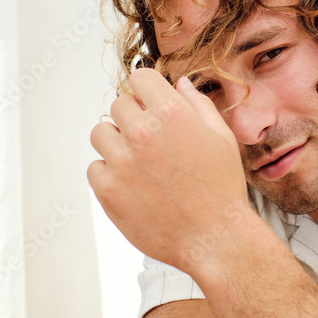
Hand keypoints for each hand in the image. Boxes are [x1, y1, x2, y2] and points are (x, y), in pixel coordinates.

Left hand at [88, 68, 260, 274]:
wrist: (215, 239)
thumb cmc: (222, 189)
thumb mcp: (221, 138)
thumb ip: (197, 104)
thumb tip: (178, 83)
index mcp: (171, 114)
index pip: (140, 78)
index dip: (147, 91)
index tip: (151, 104)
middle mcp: (142, 133)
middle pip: (118, 104)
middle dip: (134, 117)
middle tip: (152, 141)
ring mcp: (121, 162)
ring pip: (101, 133)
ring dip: (117, 142)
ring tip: (140, 162)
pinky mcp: (107, 190)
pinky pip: (95, 167)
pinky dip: (110, 173)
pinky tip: (135, 185)